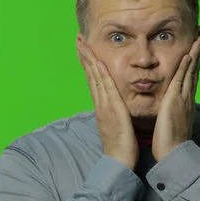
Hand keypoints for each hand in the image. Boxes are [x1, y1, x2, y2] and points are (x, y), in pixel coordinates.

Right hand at [77, 39, 138, 170]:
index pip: (93, 80)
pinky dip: (100, 72)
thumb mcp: (118, 125)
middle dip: (84, 56)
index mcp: (102, 106)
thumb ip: (116, 114)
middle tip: (78, 39)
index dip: (88, 64)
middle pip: (90, 74)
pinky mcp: (111, 108)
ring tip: (82, 43)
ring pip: (94, 77)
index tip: (84, 50)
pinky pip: (105, 86)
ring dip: (88, 58)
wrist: (118, 161)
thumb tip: (117, 107)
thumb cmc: (121, 146)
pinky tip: (98, 61)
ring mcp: (103, 105)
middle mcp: (100, 103)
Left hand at [152, 35, 199, 161]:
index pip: (191, 78)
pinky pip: (182, 78)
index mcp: (185, 102)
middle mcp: (188, 97)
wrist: (174, 153)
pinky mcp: (176, 100)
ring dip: (196, 53)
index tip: (197, 50)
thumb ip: (172, 113)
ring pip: (191, 70)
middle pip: (195, 70)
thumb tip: (170, 109)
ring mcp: (184, 98)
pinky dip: (186, 66)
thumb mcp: (172, 123)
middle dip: (199, 53)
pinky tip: (188, 54)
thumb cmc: (171, 142)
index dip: (195, 63)